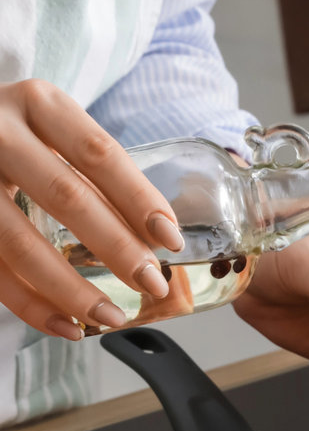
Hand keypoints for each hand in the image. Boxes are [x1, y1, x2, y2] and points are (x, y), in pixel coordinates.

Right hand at [0, 79, 184, 338]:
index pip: (99, 154)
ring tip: (112, 316)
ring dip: (73, 290)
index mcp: (38, 104)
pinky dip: (32, 306)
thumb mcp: (51, 131)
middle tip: (152, 283)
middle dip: (116, 248)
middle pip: (67, 197)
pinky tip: (67, 325)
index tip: (171, 240)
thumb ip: (94, 174)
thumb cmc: (14, 136)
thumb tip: (155, 237)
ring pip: (22, 244)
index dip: (139, 199)